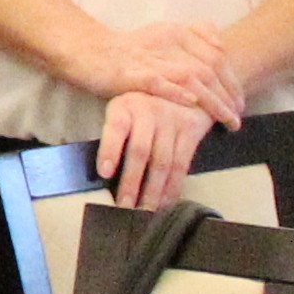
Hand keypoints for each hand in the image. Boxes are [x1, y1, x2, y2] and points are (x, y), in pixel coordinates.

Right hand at [83, 21, 243, 126]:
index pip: (215, 54)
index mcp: (176, 32)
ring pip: (190, 78)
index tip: (240, 100)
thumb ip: (192, 34)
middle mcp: (166, 42)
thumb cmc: (128, 49)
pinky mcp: (130, 74)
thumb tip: (221, 43)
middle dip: (228, 94)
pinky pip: (158, 82)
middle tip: (237, 115)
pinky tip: (193, 103)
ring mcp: (148, 59)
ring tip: (226, 119)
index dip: (232, 78)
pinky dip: (177, 92)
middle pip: (208, 68)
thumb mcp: (163, 34)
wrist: (88, 51)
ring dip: (212, 100)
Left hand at [95, 89, 217, 212]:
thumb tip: (103, 172)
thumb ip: (114, 133)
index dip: (110, 150)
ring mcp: (172, 121)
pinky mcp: (190, 131)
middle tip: (123, 207)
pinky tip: (165, 202)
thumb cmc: (143, 103)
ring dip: (152, 191)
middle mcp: (149, 112)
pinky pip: (182, 164)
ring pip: (162, 162)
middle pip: (140, 152)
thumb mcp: (123, 106)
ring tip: (143, 212)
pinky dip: (173, 187)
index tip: (104, 173)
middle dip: (131, 183)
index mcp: (125, 106)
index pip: (115, 128)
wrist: (185, 82)